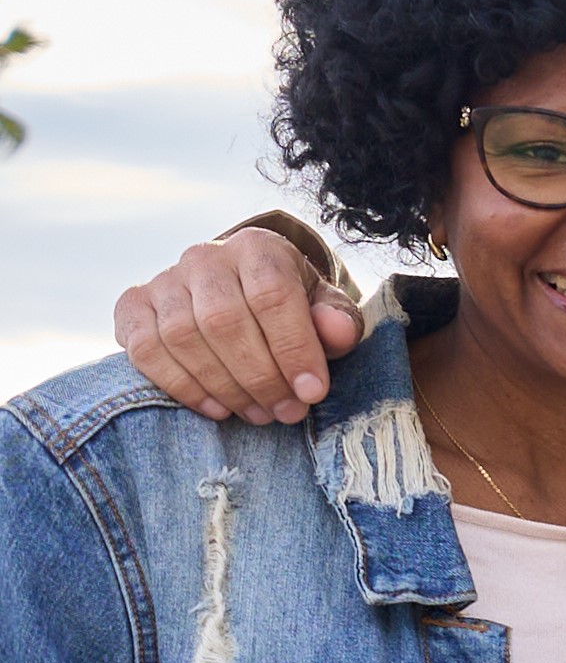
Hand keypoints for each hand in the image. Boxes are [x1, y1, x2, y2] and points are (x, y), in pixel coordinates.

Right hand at [116, 226, 357, 423]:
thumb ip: (336, 320)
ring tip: (259, 413)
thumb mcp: (323, 308)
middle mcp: (204, 257)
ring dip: (224, 385)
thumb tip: (336, 332)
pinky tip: (216, 408)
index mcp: (257, 248)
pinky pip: (144, 349)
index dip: (293, 348)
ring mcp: (163, 280)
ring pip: (183, 337)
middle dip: (260, 376)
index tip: (312, 392)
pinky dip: (180, 385)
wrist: (240, 295)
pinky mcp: (132, 306)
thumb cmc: (290, 308)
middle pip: (224, 320)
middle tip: (286, 412)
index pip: (272, 295)